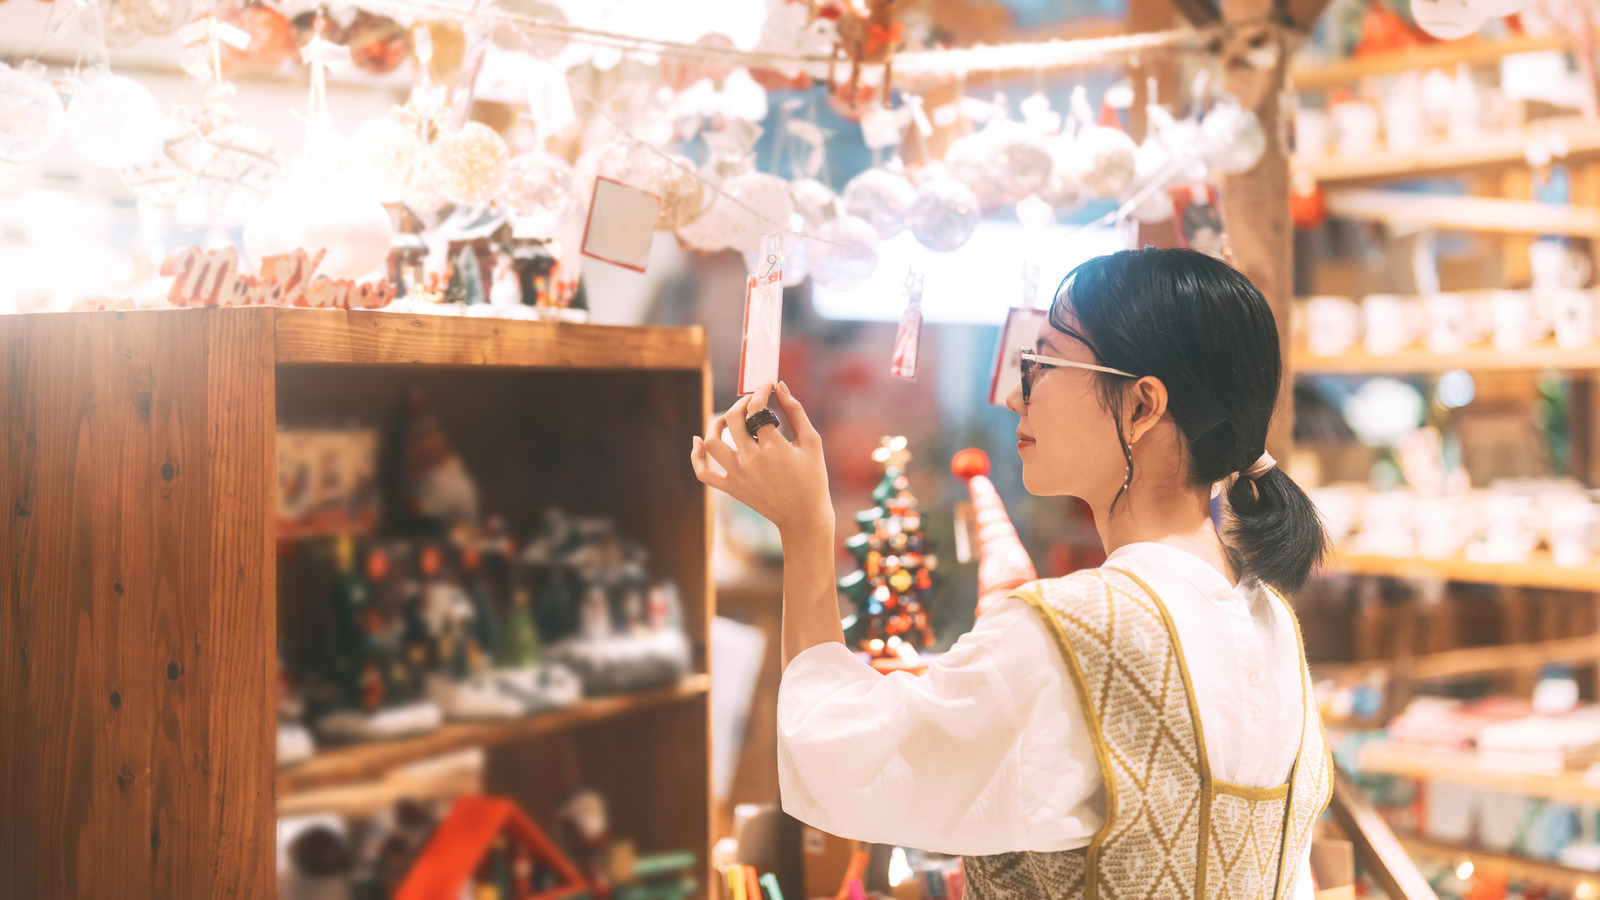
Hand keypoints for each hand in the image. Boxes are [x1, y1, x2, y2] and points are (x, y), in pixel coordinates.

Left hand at [691, 381, 831, 536]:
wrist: (803, 516)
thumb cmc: (812, 478)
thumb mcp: (812, 441)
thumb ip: (796, 411)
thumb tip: (780, 386)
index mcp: (774, 448)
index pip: (757, 408)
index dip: (761, 391)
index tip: (767, 386)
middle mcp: (751, 461)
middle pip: (733, 419)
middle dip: (742, 402)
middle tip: (752, 401)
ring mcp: (738, 475)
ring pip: (712, 442)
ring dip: (716, 423)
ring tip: (727, 418)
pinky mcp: (731, 488)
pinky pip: (703, 473)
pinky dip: (696, 457)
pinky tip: (698, 441)